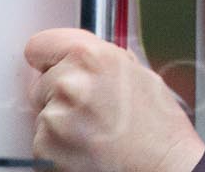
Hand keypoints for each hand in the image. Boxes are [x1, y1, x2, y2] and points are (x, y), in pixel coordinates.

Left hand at [26, 29, 203, 171]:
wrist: (165, 168)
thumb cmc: (158, 128)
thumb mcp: (136, 72)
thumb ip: (98, 59)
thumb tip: (75, 57)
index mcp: (90, 56)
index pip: (39, 46)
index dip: (48, 59)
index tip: (51, 67)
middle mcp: (69, 83)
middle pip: (42, 83)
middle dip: (60, 95)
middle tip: (91, 112)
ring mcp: (55, 118)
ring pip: (43, 115)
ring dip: (61, 124)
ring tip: (94, 134)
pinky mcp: (46, 150)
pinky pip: (43, 143)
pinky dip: (59, 149)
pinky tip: (87, 150)